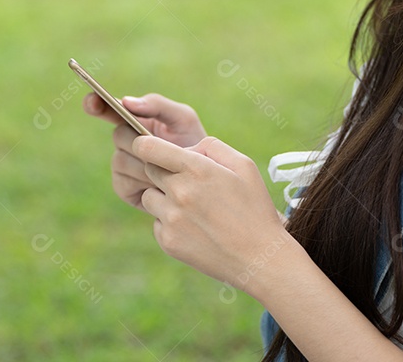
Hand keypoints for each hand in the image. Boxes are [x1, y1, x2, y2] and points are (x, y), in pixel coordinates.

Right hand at [82, 92, 206, 210]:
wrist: (204, 182)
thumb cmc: (194, 143)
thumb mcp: (182, 118)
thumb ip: (157, 104)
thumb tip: (126, 101)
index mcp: (134, 120)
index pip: (108, 109)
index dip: (96, 103)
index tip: (91, 100)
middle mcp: (123, 142)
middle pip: (118, 136)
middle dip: (140, 141)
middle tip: (163, 148)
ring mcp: (121, 165)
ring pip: (120, 161)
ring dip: (145, 165)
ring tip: (169, 168)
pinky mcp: (123, 188)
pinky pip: (123, 182)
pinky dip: (143, 182)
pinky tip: (160, 184)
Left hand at [133, 135, 290, 294]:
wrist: (260, 258)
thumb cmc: (255, 208)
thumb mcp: (244, 165)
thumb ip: (211, 146)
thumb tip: (185, 148)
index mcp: (196, 169)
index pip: (148, 148)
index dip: (143, 144)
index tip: (148, 147)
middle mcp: (179, 192)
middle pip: (148, 170)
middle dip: (162, 171)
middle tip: (187, 182)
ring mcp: (171, 219)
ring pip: (150, 197)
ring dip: (164, 197)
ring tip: (193, 207)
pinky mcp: (168, 242)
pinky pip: (157, 223)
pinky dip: (169, 222)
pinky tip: (195, 228)